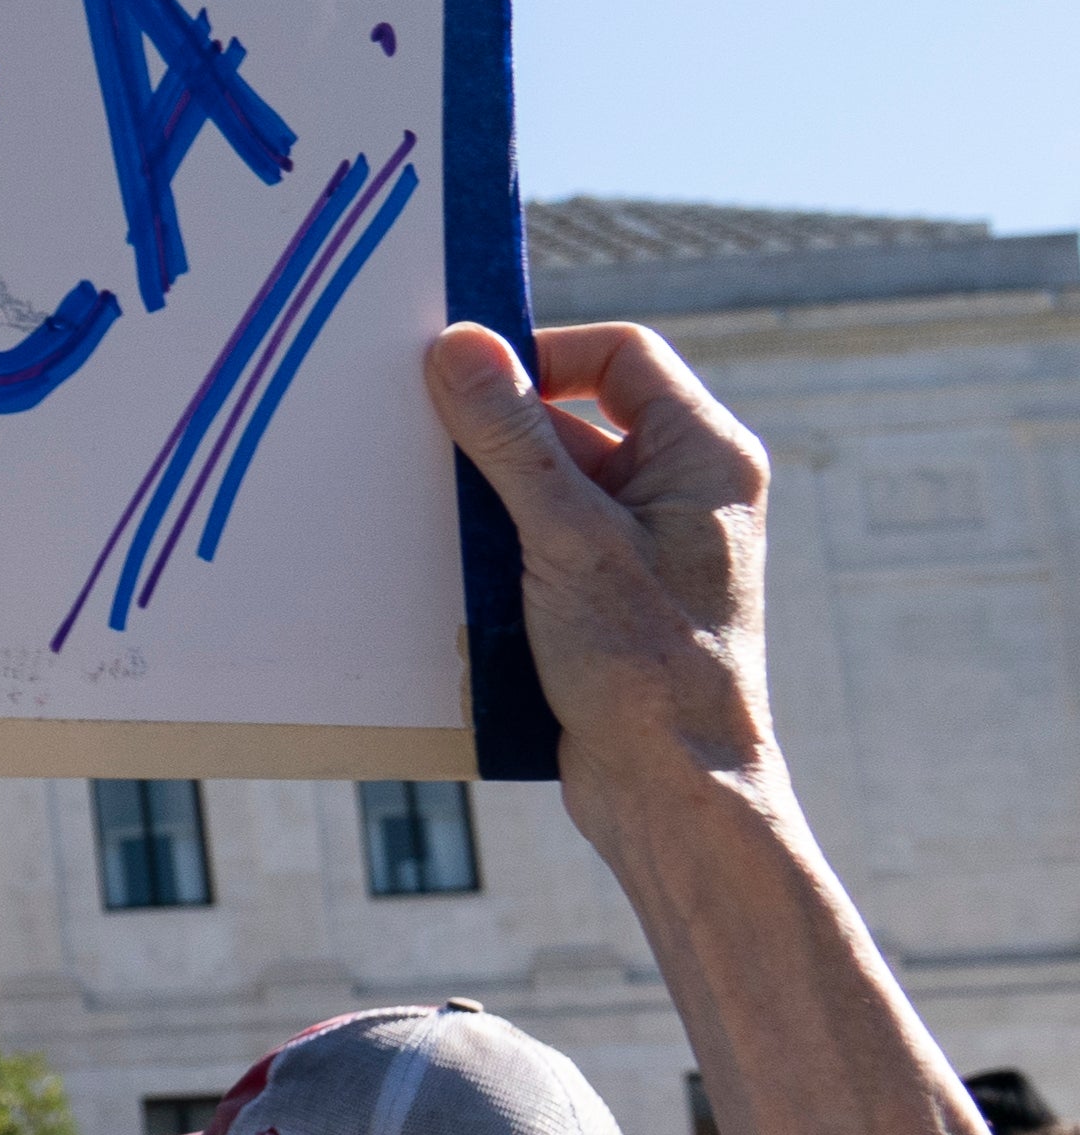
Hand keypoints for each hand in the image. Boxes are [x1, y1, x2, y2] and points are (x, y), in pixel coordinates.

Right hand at [420, 321, 783, 849]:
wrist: (673, 790)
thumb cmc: (647, 664)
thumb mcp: (566, 537)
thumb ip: (510, 437)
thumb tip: (460, 344)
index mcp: (704, 455)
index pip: (619, 356)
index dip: (541, 354)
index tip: (465, 380)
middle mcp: (684, 489)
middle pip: (575, 417)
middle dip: (498, 435)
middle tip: (429, 449)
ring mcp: (648, 543)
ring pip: (549, 482)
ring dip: (490, 496)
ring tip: (442, 522)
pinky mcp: (612, 591)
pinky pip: (543, 538)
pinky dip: (497, 546)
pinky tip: (456, 573)